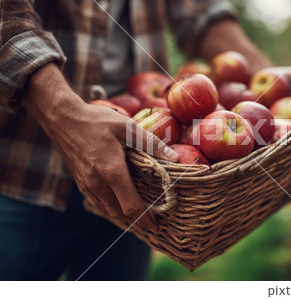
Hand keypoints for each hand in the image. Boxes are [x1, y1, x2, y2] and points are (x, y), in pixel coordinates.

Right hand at [23, 63, 178, 228]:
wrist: (61, 118)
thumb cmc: (95, 120)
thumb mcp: (127, 127)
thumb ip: (151, 143)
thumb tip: (175, 157)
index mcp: (111, 172)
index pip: (130, 205)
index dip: (145, 218)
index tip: (157, 225)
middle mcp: (96, 183)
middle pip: (119, 212)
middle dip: (137, 220)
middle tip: (152, 220)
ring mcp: (86, 184)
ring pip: (107, 209)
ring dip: (123, 214)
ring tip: (139, 214)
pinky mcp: (80, 181)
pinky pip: (98, 202)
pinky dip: (111, 206)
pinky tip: (120, 200)